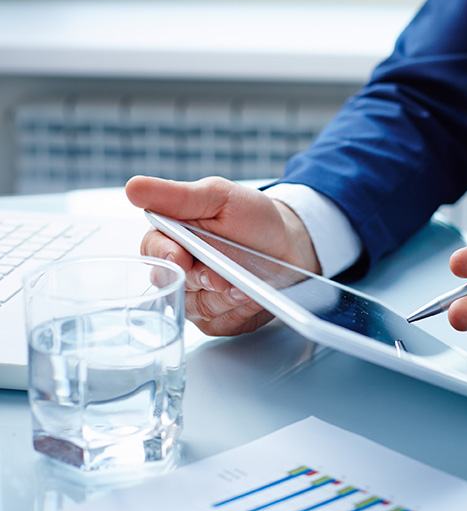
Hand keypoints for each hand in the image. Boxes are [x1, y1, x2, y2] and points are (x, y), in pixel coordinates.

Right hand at [125, 176, 320, 335]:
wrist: (290, 244)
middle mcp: (178, 270)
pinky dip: (238, 310)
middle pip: (172, 285)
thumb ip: (177, 196)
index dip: (165, 256)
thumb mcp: (219, 197)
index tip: (181, 258)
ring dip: (224, 297)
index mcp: (172, 237)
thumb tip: (133, 187)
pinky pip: (218, 323)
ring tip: (246, 285)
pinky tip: (251, 297)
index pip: (153, 251)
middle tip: (223, 276)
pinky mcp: (216, 319)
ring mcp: (195, 297)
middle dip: (202, 279)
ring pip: (196, 307)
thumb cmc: (252, 218)